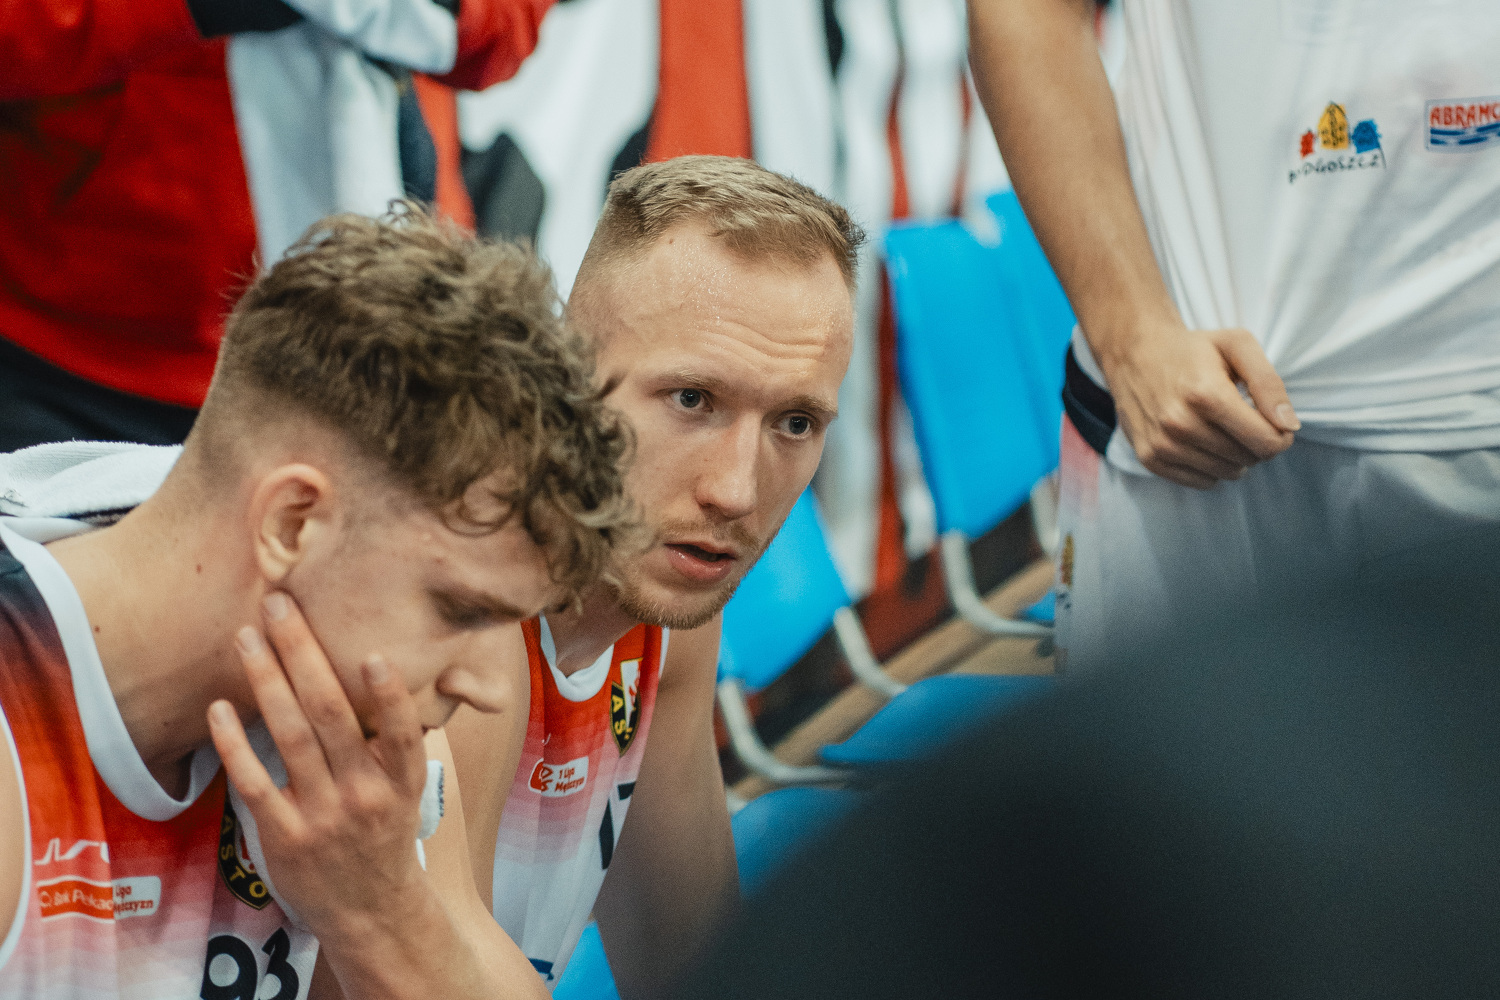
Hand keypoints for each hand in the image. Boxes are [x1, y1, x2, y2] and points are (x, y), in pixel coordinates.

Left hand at [207, 591, 431, 945]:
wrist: (369, 911)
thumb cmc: (385, 835)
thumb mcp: (409, 791)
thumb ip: (398, 741)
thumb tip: (388, 673)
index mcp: (403, 781)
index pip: (402, 733)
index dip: (389, 696)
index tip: (374, 655)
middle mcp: (366, 795)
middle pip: (332, 715)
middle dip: (304, 654)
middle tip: (282, 606)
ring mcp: (324, 817)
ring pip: (291, 736)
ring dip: (267, 681)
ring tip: (248, 638)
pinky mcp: (284, 836)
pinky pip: (254, 782)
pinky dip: (235, 744)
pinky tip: (220, 708)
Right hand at [1098, 323, 1298, 487]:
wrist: (1132, 352)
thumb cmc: (1192, 349)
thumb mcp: (1237, 346)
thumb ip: (1269, 383)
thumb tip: (1289, 426)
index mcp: (1206, 394)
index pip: (1266, 442)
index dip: (1281, 436)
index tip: (1274, 422)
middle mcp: (1180, 424)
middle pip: (1249, 459)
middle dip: (1256, 442)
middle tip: (1243, 419)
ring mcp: (1162, 444)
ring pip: (1227, 473)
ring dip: (1234, 456)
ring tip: (1221, 428)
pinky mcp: (1149, 458)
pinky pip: (1202, 482)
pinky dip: (1211, 466)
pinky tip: (1202, 441)